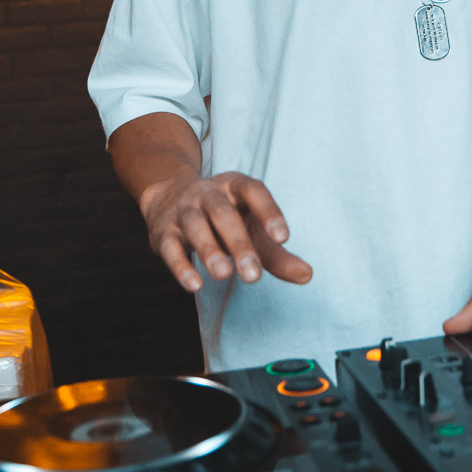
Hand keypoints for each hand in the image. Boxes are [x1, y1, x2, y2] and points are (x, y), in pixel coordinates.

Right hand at [138, 171, 312, 292]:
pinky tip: (195, 285)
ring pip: (195, 226)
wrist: (169, 198)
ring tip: (224, 275)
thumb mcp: (252, 229)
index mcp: (236, 186)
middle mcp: (208, 193)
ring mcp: (184, 210)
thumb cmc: (225, 219)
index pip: (254, 191)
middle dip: (239, 243)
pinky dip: (180, 266)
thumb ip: (278, 253)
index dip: (269, 212)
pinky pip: (170, 247)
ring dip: (209, 250)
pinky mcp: (164, 231)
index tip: (283, 238)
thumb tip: (307, 275)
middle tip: (253, 276)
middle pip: (223, 213)